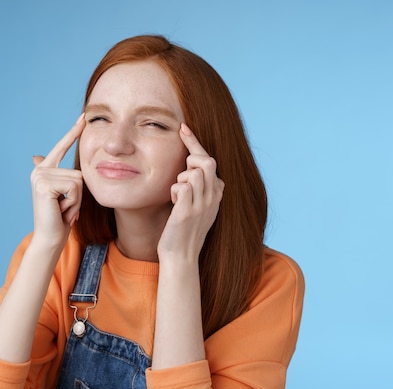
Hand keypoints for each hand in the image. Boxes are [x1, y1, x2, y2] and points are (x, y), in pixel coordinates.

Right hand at [30, 114, 84, 245]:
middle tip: (65, 207)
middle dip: (78, 195)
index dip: (73, 133)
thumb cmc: (60, 218)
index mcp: (44, 170)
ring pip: (78, 180)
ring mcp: (40, 176)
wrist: (50, 238)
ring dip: (76, 200)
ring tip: (63, 209)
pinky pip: (74, 187)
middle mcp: (39, 170)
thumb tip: (37, 156)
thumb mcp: (64, 194)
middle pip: (78, 172)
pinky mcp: (45, 185)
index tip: (84, 117)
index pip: (61, 147)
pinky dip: (73, 202)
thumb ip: (58, 176)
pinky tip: (61, 211)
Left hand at [157, 123, 224, 260]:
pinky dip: (175, 190)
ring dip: (180, 179)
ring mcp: (203, 204)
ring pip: (193, 172)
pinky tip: (175, 203)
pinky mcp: (189, 212)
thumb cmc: (184, 230)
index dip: (195, 142)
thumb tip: (195, 168)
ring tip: (178, 195)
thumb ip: (200, 188)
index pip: (210, 160)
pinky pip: (181, 186)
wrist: (181, 256)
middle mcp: (214, 197)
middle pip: (206, 161)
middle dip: (190, 161)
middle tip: (181, 176)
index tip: (183, 128)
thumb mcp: (198, 206)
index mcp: (217, 193)